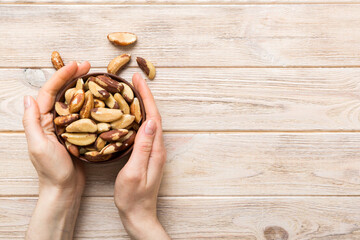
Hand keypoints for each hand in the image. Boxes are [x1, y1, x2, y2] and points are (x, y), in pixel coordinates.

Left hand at [23, 61, 90, 239]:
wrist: (65, 189)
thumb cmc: (51, 171)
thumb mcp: (38, 146)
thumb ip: (31, 122)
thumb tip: (28, 98)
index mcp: (41, 120)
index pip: (50, 92)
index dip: (63, 76)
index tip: (77, 65)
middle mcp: (52, 120)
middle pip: (62, 92)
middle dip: (74, 76)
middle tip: (89, 66)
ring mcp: (66, 126)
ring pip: (74, 101)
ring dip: (83, 87)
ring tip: (95, 77)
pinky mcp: (77, 133)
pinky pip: (84, 114)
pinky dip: (91, 104)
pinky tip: (101, 99)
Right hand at [114, 73, 169, 239]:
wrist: (139, 215)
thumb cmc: (133, 197)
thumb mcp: (135, 172)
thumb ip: (143, 147)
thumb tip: (150, 121)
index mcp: (156, 149)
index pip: (153, 116)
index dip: (147, 97)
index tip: (138, 80)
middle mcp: (157, 147)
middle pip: (153, 116)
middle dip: (145, 96)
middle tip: (134, 80)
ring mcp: (152, 151)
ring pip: (148, 122)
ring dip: (142, 105)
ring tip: (131, 91)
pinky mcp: (146, 155)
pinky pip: (143, 131)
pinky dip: (137, 118)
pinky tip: (129, 116)